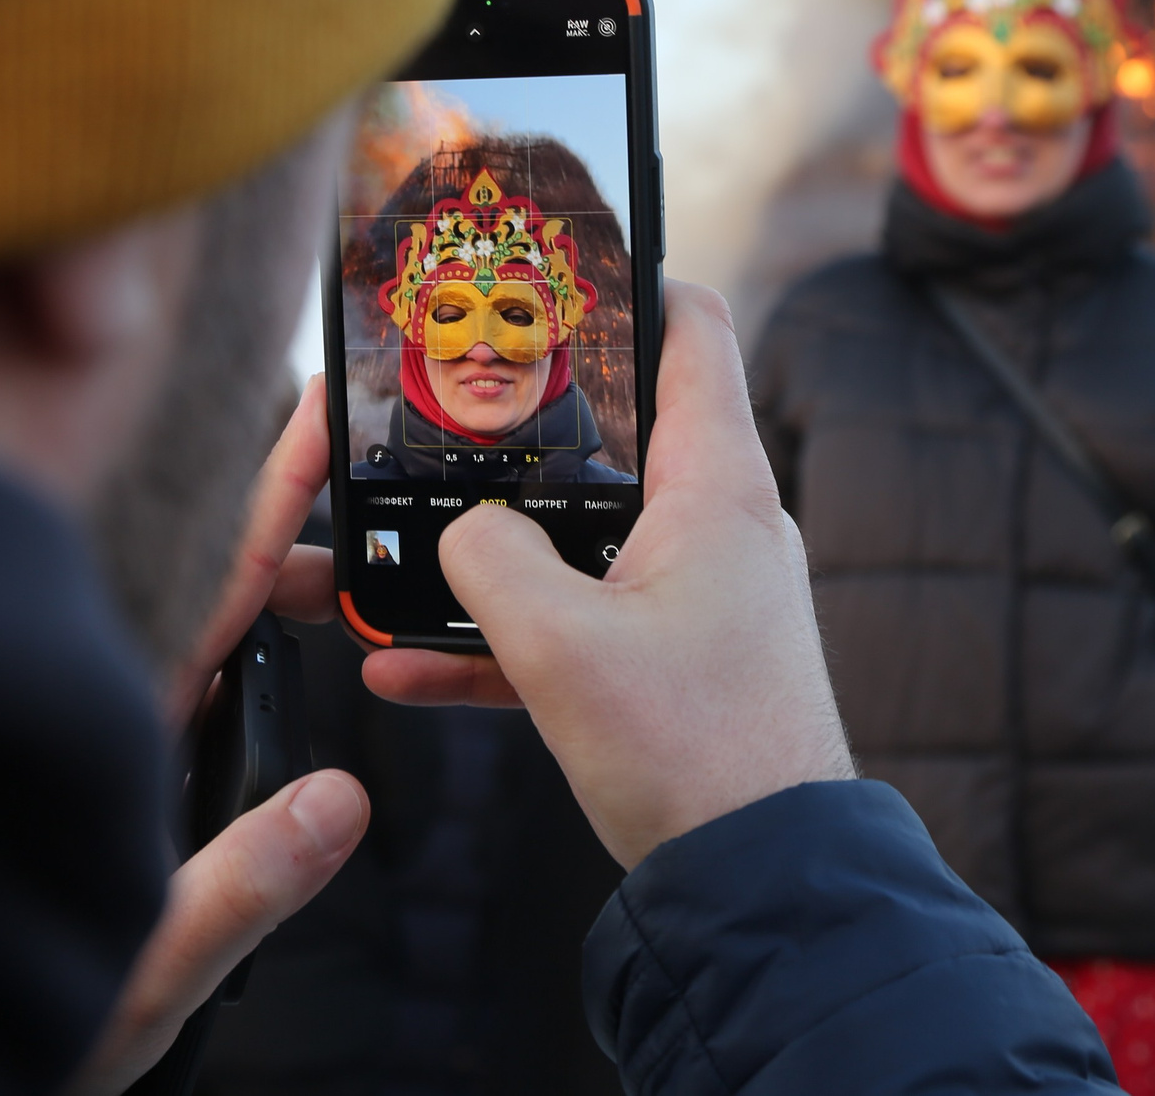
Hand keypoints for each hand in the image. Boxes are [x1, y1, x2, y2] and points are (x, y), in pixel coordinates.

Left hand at [85, 377, 358, 1090]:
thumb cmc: (1, 1028)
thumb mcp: (142, 976)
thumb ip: (236, 889)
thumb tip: (338, 802)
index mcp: (109, 731)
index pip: (208, 580)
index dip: (274, 489)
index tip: (320, 411)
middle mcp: (99, 712)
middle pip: (204, 581)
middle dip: (288, 516)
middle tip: (365, 462)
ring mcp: (97, 730)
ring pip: (186, 617)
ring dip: (262, 569)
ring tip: (344, 543)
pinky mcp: (96, 763)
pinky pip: (174, 664)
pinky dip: (230, 621)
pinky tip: (272, 622)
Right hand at [363, 281, 855, 868]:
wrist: (763, 890)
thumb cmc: (695, 755)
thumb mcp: (561, 645)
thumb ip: (489, 559)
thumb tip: (461, 527)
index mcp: (717, 488)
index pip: (691, 330)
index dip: (627, 280)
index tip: (549, 264)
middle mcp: (716, 529)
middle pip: (611, 437)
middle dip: (514, 432)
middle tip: (431, 412)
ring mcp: (695, 601)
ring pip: (577, 542)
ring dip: (486, 554)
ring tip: (391, 552)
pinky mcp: (670, 668)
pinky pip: (572, 628)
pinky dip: (500, 639)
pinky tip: (406, 663)